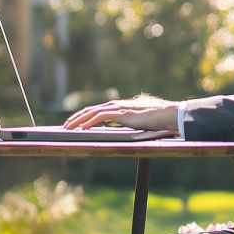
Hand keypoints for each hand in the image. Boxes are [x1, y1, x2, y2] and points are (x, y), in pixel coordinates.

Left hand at [63, 94, 177, 131]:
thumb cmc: (158, 118)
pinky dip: (89, 122)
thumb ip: (129, 121)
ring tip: (68, 128)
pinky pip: (101, 117)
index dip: (84, 116)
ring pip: (92, 112)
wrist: (168, 114)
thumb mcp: (139, 120)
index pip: (97, 110)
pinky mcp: (122, 113)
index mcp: (120, 107)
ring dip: (78, 121)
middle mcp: (116, 105)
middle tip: (65, 126)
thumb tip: (123, 125)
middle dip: (76, 118)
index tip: (75, 124)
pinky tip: (82, 128)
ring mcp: (119, 108)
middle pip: (90, 110)